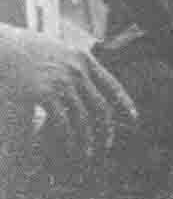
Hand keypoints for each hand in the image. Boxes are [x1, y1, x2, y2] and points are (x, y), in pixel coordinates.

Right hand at [0, 25, 136, 160]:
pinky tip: (71, 148)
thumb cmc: (23, 47)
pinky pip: (64, 122)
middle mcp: (76, 71)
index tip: (134, 118)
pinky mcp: (44, 94)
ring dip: (88, 139)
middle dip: (106, 128)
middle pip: (100, 106)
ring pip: (83, 118)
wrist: (0, 46)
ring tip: (88, 152)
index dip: (124, 103)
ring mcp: (62, 82)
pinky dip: (70, 138)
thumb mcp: (56, 49)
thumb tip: (83, 70)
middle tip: (107, 143)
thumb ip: (72, 62)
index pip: (111, 84)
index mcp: (82, 59)